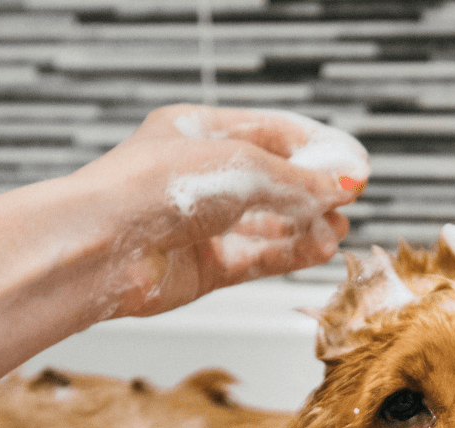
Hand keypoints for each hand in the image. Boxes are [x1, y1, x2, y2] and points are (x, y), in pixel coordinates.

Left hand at [70, 105, 368, 319]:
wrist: (101, 248)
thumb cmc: (152, 189)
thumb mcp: (241, 167)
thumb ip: (298, 180)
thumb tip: (346, 184)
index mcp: (198, 133)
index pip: (270, 133)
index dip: (315, 149)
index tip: (352, 165)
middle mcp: (199, 178)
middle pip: (272, 182)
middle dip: (313, 192)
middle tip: (347, 201)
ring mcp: (201, 225)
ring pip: (267, 224)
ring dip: (306, 227)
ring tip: (337, 231)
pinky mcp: (203, 267)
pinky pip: (256, 257)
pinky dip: (289, 254)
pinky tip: (319, 251)